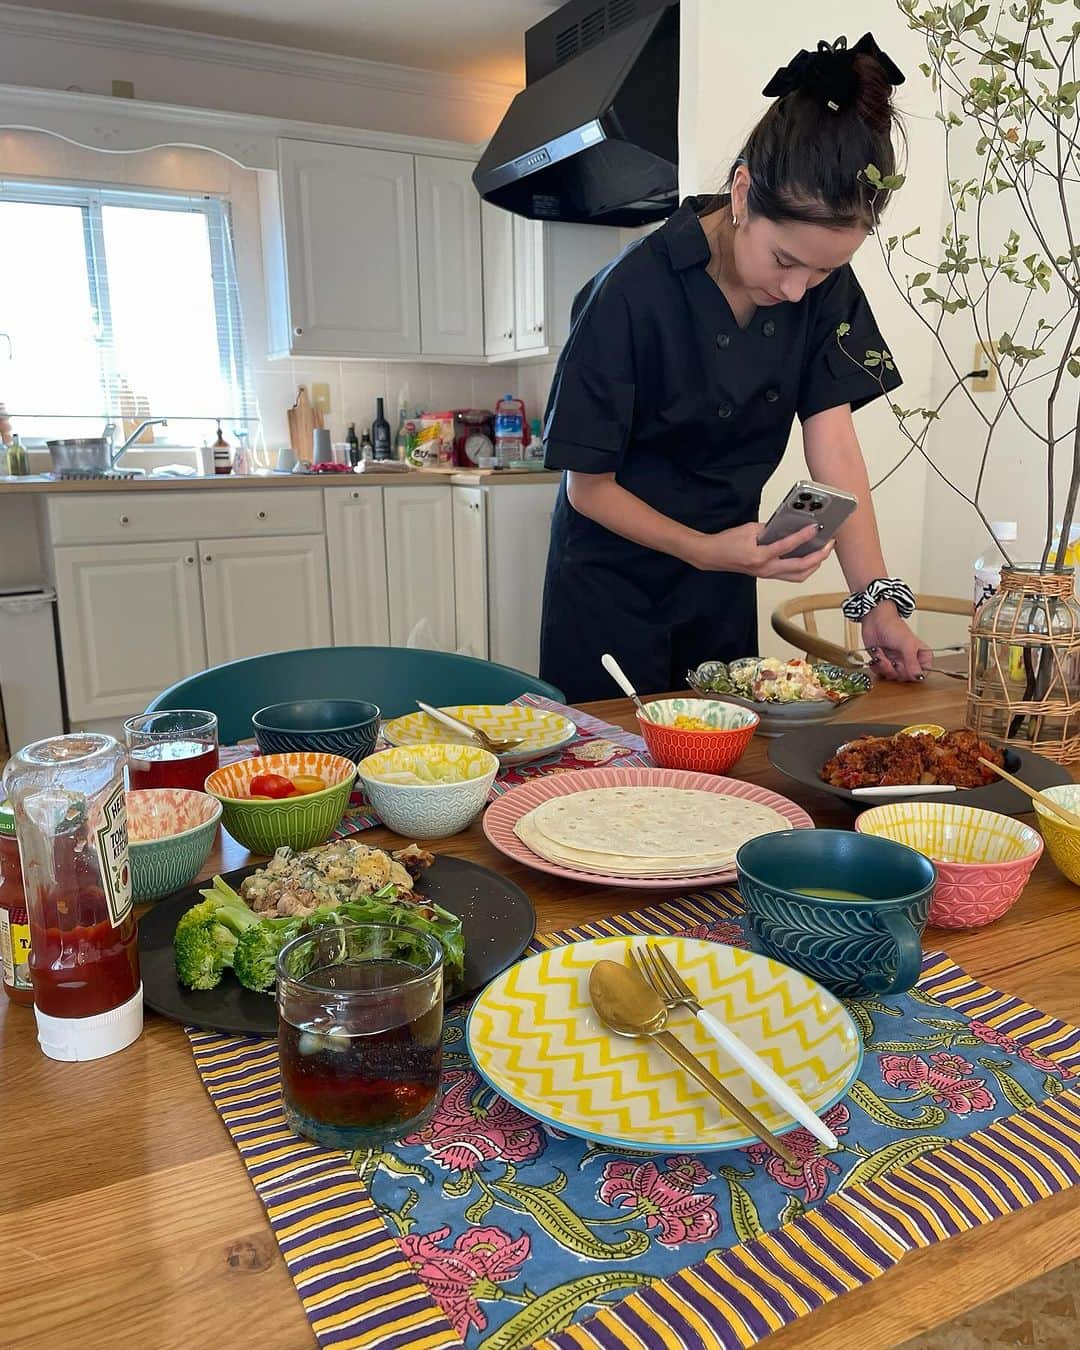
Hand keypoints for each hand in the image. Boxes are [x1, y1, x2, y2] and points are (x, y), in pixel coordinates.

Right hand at [687, 522, 834, 580]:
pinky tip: (809, 558)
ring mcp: (767, 574)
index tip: (816, 528)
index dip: (804, 536)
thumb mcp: (749, 529)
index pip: (787, 546)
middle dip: (818, 556)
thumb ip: (771, 528)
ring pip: (798, 576)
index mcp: (760, 556)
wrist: (712, 556)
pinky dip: (803, 568)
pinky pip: (791, 575)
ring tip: (823, 552)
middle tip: (830, 545)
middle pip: (800, 568)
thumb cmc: (727, 542)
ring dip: (814, 566)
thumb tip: (789, 526)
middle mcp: (766, 569)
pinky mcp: (767, 574)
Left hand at [860, 602, 931, 681]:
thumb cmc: (893, 626)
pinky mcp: (883, 664)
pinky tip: (876, 655)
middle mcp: (909, 661)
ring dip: (884, 666)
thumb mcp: (906, 644)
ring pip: (892, 677)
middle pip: (905, 678)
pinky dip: (876, 666)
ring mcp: (896, 663)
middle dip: (896, 669)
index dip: (913, 675)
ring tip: (882, 654)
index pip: (923, 674)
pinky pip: (880, 674)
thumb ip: (912, 662)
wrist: (874, 620)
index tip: (906, 667)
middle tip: (892, 659)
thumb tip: (918, 677)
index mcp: (921, 656)